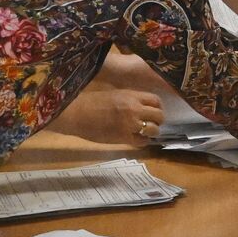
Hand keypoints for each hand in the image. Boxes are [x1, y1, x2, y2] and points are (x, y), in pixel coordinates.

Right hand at [47, 87, 165, 146]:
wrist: (77, 113)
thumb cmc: (92, 102)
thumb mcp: (116, 94)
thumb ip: (131, 100)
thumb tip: (142, 107)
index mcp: (132, 96)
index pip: (156, 101)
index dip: (157, 107)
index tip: (153, 111)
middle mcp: (135, 109)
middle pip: (159, 116)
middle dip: (157, 121)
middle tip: (151, 124)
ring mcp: (130, 124)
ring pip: (154, 130)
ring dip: (151, 132)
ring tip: (144, 133)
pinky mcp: (124, 138)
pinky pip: (142, 142)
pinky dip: (142, 142)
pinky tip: (136, 140)